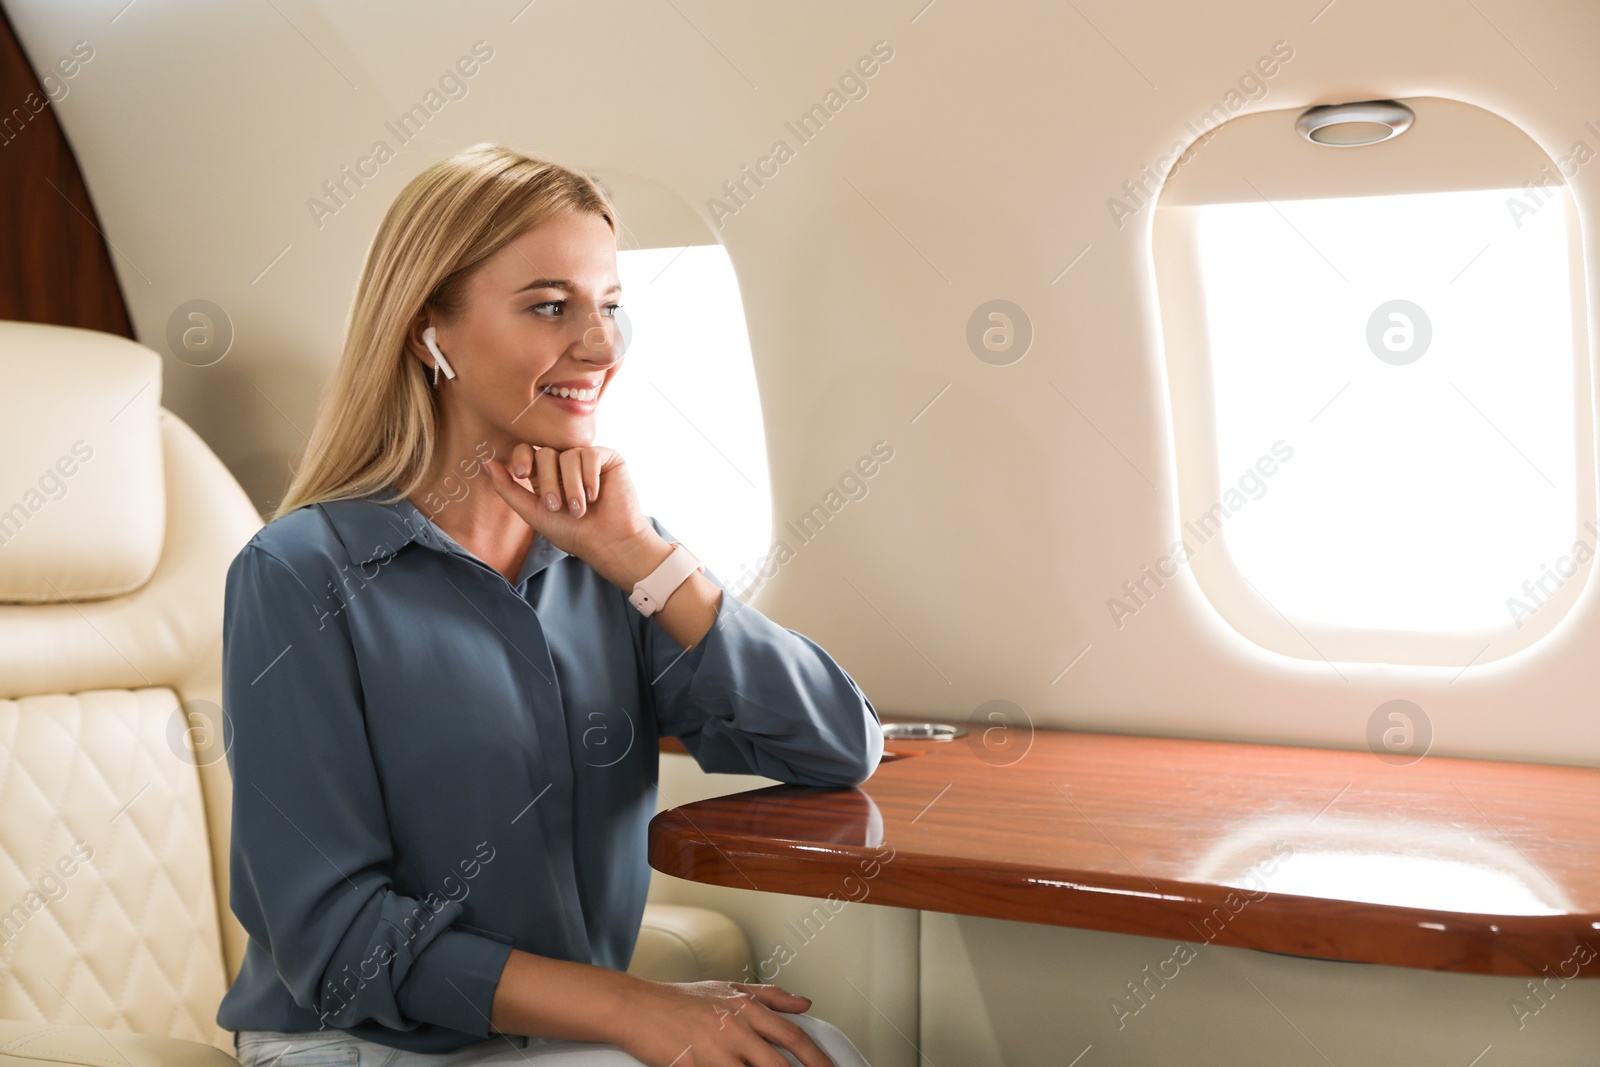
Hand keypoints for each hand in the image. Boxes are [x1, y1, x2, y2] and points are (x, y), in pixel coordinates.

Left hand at [483, 442, 665, 587]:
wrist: (607, 541)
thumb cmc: (572, 533)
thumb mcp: (533, 512)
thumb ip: (508, 488)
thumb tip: (486, 461)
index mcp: (546, 474)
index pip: (528, 450)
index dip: (523, 456)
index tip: (522, 473)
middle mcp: (565, 463)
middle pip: (546, 452)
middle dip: (549, 482)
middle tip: (557, 507)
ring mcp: (586, 459)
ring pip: (569, 454)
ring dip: (571, 486)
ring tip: (579, 509)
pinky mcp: (608, 458)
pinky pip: (590, 454)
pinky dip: (589, 477)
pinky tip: (595, 496)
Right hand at [616, 979, 836, 1066]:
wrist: (636, 1007)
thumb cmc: (680, 1000)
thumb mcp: (729, 989)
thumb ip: (771, 996)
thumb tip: (805, 1003)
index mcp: (747, 1008)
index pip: (793, 1037)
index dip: (817, 1059)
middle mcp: (736, 1029)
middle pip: (779, 1066)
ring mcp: (715, 1051)